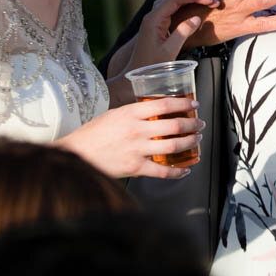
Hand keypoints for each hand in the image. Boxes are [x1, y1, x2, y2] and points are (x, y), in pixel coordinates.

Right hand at [57, 97, 203, 178]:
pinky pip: (162, 171)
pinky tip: (185, 170)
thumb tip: (153, 111)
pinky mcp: (135, 167)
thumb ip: (133, 113)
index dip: (184, 104)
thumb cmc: (92, 135)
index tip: (195, 105)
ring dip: (190, 143)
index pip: (164, 104)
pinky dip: (177, 172)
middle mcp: (136, 129)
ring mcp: (137, 149)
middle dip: (193, 124)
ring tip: (197, 141)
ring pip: (173, 145)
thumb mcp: (113, 115)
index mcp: (130, 113)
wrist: (76, 154)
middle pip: (174, 125)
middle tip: (200, 124)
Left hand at [128, 0, 216, 69]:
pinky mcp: (157, 26)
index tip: (210, 1)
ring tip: (206, 2)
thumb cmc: (150, 66)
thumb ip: (183, 32)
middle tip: (213, 1)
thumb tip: (196, 18)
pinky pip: (172, 10)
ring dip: (191, 0)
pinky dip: (185, 7)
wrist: (137, 75)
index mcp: (154, 19)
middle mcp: (152, 17)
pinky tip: (194, 9)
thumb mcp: (169, 51)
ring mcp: (153, 20)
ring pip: (174, 2)